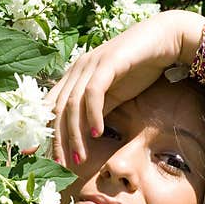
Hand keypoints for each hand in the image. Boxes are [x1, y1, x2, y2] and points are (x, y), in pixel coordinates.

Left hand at [20, 9, 186, 164]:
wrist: (164, 39)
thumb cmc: (139, 68)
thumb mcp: (113, 95)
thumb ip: (96, 111)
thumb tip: (83, 135)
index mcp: (74, 75)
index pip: (50, 106)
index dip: (44, 130)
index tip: (39, 154)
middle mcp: (78, 68)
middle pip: (57, 108)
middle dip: (57, 139)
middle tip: (60, 164)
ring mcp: (91, 64)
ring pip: (73, 104)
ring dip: (74, 134)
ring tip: (79, 158)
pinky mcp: (109, 62)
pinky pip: (94, 93)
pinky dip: (93, 115)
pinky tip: (97, 134)